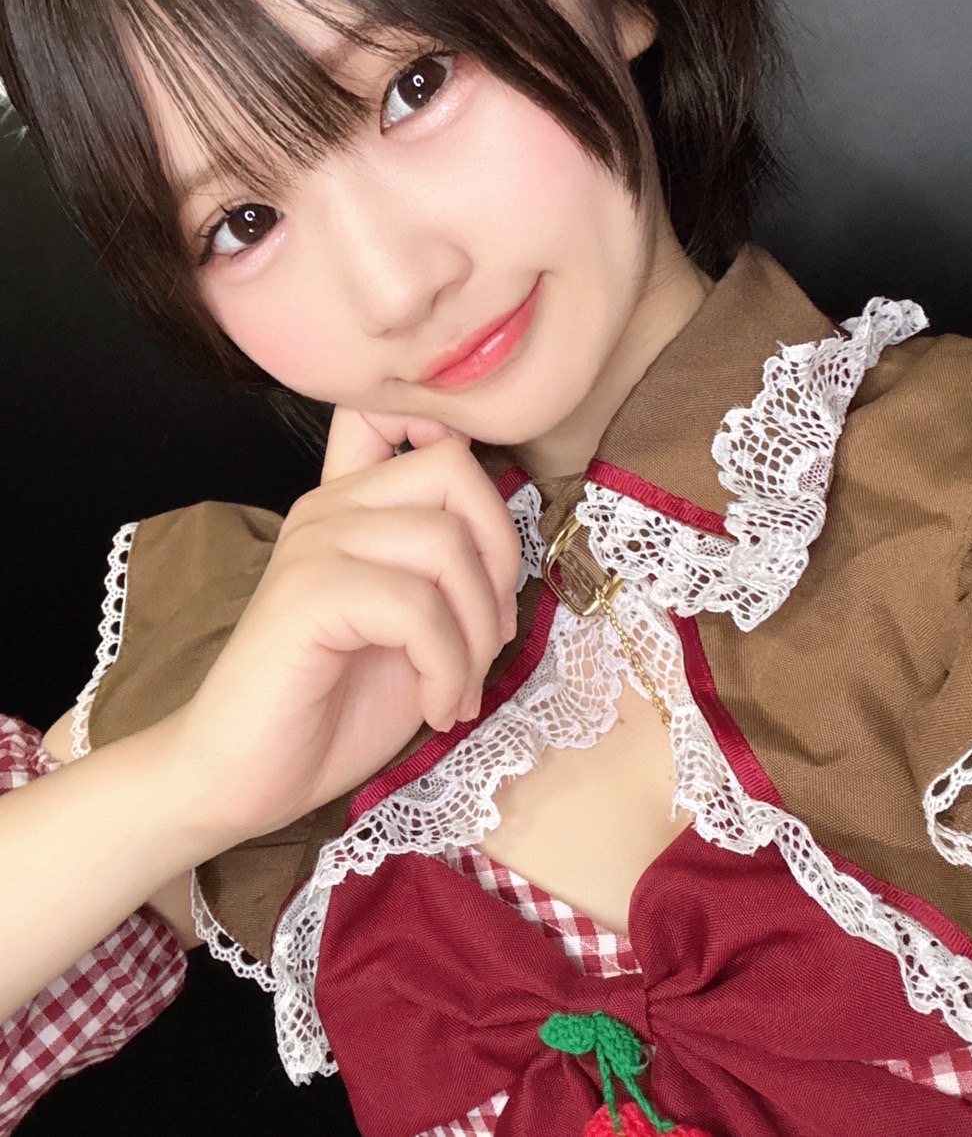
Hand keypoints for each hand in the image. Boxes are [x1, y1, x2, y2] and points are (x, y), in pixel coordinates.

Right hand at [163, 408, 520, 852]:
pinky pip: (417, 606)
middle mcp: (330, 508)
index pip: (386, 409)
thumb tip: (510, 554)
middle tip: (493, 637)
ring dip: (478, 632)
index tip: (476, 534)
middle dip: (500, 555)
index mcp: (352, 505)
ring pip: (445, 543)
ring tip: (459, 688)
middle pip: (452, 467)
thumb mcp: (412, 627)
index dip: (447, 428)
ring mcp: (315, 545)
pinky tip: (436, 707)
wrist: (245, 779)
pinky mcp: (307, 595)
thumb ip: (445, 572)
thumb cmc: (334, 705)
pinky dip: (447, 666)